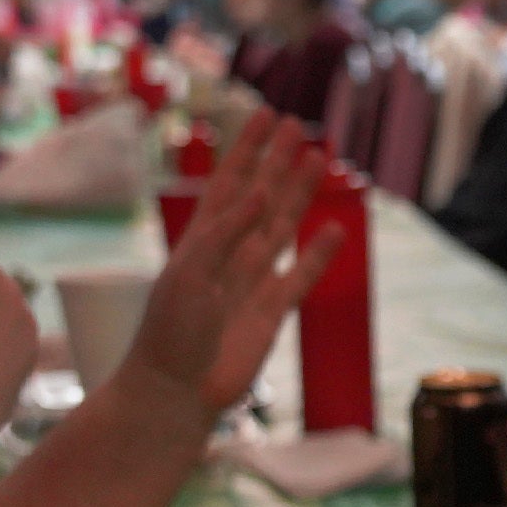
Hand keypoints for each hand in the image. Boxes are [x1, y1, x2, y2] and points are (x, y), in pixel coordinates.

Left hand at [123, 112, 338, 424]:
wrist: (176, 391)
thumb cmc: (170, 332)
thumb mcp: (190, 275)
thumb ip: (226, 233)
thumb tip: (263, 193)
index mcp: (201, 239)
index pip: (229, 182)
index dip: (246, 148)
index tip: (264, 115)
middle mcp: (229, 253)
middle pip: (260, 196)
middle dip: (276, 161)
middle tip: (297, 126)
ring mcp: (252, 281)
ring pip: (283, 227)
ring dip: (300, 194)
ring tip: (320, 160)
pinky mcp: (273, 311)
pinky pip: (301, 274)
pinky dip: (319, 253)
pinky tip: (336, 229)